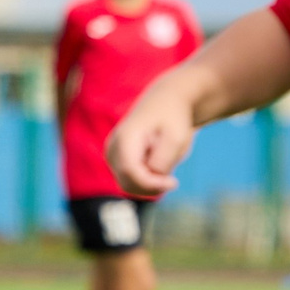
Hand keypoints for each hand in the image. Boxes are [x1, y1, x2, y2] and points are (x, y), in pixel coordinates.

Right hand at [105, 80, 196, 200]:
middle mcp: (113, 147)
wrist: (166, 102)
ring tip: (166, 166)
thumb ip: (163, 161)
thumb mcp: (178, 138)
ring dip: (150, 184)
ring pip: (128, 186)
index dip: (152, 184)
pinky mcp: (116, 162)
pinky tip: (157, 165)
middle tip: (173, 180)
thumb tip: (150, 175)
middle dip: (151, 187)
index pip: (131, 172)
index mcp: (125, 137)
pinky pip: (130, 182)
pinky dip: (146, 181)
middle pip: (127, 183)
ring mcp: (111, 156)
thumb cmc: (173, 119)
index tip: (174, 182)